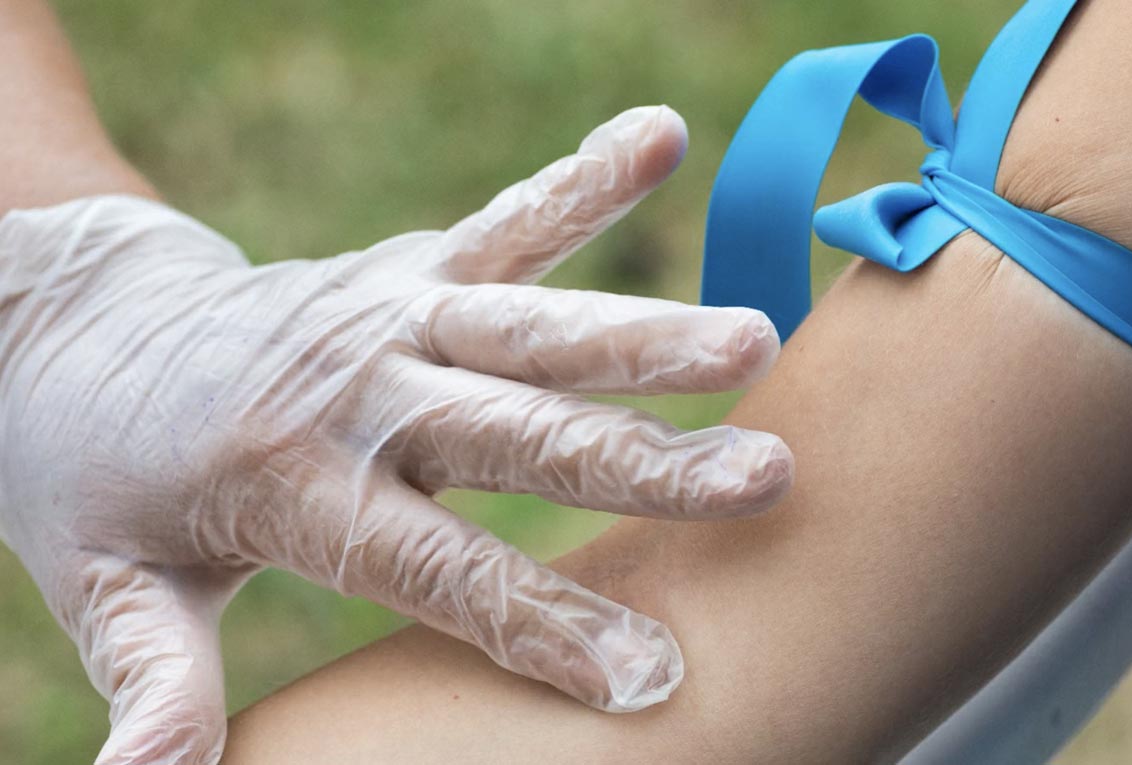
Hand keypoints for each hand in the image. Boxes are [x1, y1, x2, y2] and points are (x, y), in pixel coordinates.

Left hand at [0, 106, 792, 763]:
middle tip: (763, 477)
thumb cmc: (106, 485)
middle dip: (645, 461)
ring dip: (645, 332)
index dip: (543, 625)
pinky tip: (662, 133)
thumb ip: (150, 678)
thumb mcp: (109, 589)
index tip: (649, 676)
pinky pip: (506, 220)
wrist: (75, 332)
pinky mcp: (406, 264)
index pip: (440, 569)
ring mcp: (388, 314)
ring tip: (754, 337)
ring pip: (533, 325)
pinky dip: (584, 181)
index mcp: (293, 486)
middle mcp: (359, 392)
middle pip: (519, 435)